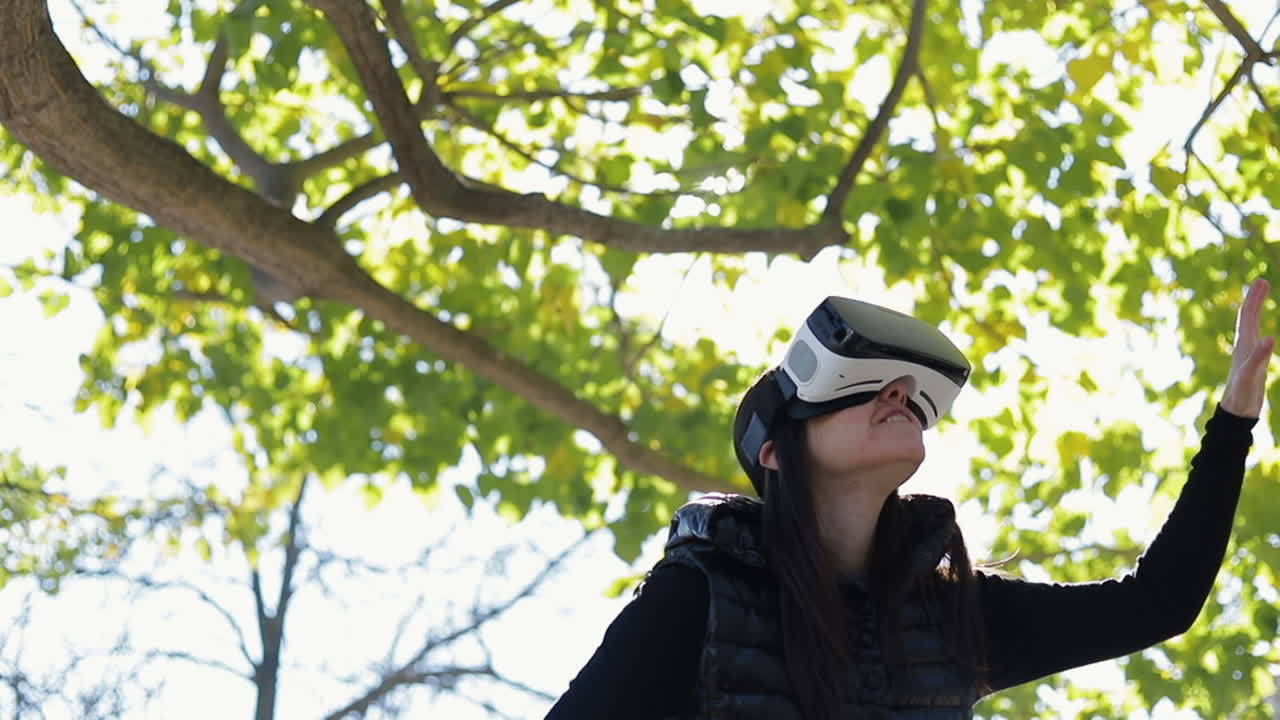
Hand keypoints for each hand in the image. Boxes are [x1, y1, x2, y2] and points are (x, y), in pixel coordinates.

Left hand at [1221, 278, 1274, 418]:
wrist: (1235, 412)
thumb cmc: (1241, 394)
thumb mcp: (1250, 374)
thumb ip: (1259, 357)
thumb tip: (1270, 337)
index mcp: (1243, 344)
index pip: (1248, 316)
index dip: (1254, 299)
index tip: (1261, 281)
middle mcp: (1243, 345)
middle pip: (1248, 317)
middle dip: (1255, 298)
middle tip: (1261, 281)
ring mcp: (1247, 353)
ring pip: (1251, 326)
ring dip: (1256, 309)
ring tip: (1262, 295)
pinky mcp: (1252, 362)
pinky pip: (1257, 340)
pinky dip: (1261, 330)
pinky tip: (1265, 334)